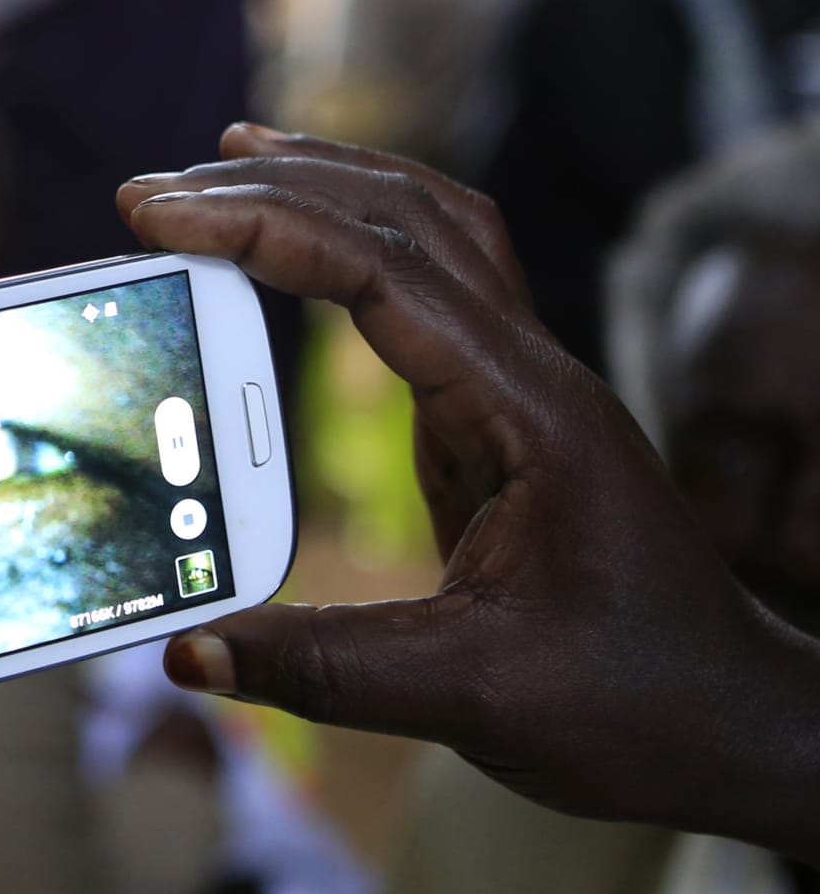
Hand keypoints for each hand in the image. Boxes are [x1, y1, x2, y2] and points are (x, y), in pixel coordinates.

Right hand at [119, 125, 819, 862]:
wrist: (734, 724)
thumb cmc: (633, 706)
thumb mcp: (473, 699)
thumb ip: (323, 669)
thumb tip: (186, 653)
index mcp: (530, 415)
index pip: (385, 274)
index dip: (266, 229)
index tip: (165, 213)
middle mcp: (533, 377)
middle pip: (409, 222)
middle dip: (279, 189)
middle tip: (158, 192)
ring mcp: (523, 392)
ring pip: (433, 237)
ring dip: (332, 192)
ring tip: (234, 169)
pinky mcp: (502, 422)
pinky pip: (431, 295)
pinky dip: (362, 248)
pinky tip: (309, 261)